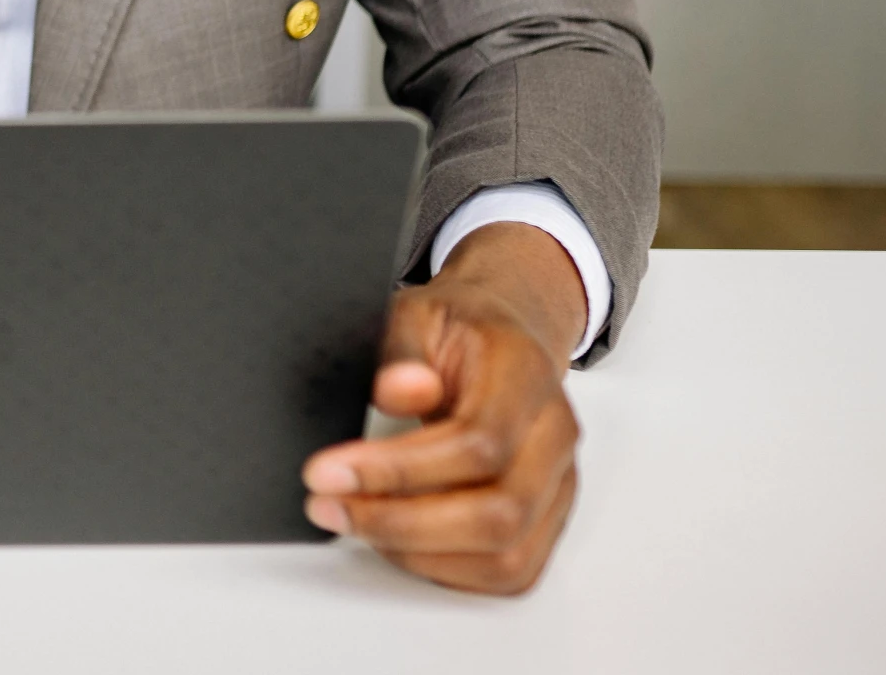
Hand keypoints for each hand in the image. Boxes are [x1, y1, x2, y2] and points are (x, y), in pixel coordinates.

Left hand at [301, 222, 587, 593]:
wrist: (505, 332)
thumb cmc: (456, 327)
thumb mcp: (413, 313)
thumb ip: (398, 350)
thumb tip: (396, 393)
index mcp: (526, 375)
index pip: (478, 443)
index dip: (399, 469)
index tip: (326, 471)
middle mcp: (555, 435)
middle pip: (498, 514)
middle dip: (399, 522)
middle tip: (326, 505)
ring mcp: (559, 483)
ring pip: (506, 556)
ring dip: (418, 553)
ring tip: (352, 520)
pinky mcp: (549, 518)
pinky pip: (509, 571)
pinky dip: (445, 570)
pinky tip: (393, 541)